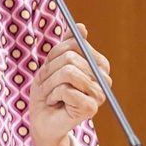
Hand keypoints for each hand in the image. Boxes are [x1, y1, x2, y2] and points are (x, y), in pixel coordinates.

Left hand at [29, 23, 110, 145]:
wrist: (42, 119)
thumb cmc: (48, 90)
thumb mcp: (53, 62)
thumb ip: (67, 43)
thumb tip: (81, 26)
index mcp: (97, 63)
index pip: (75, 43)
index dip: (56, 53)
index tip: (50, 65)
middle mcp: (103, 77)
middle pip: (70, 57)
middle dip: (50, 70)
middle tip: (47, 83)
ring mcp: (99, 93)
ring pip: (67, 72)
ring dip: (49, 83)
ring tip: (50, 93)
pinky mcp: (91, 107)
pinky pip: (66, 90)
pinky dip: (53, 95)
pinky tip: (55, 103)